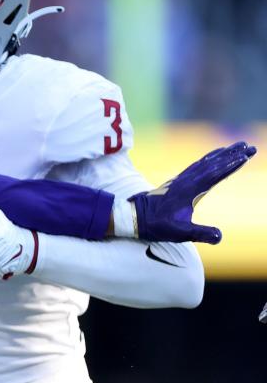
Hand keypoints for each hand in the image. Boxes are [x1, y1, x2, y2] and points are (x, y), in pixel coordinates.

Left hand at [130, 141, 255, 243]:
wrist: (132, 217)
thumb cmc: (156, 225)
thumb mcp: (180, 233)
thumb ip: (201, 234)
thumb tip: (220, 237)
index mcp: (189, 190)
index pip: (215, 174)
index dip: (231, 165)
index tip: (246, 156)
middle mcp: (185, 181)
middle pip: (212, 164)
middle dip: (231, 155)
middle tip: (249, 146)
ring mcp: (180, 180)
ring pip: (204, 163)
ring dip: (221, 154)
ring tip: (236, 147)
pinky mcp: (177, 182)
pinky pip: (196, 166)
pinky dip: (208, 159)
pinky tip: (213, 158)